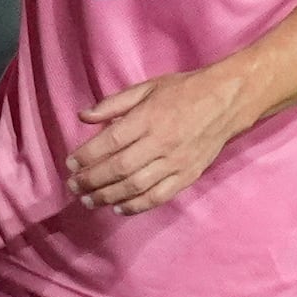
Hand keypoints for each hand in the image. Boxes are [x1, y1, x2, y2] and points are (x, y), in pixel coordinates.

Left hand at [67, 67, 247, 215]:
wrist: (226, 100)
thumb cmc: (183, 91)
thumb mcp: (146, 88)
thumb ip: (113, 104)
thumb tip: (82, 117)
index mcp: (149, 117)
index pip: (110, 142)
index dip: (87, 156)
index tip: (70, 164)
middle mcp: (161, 142)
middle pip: (119, 168)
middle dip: (92, 180)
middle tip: (73, 186)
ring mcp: (176, 161)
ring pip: (136, 186)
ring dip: (108, 197)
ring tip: (88, 201)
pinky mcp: (188, 175)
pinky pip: (159, 196)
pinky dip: (137, 206)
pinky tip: (119, 208)